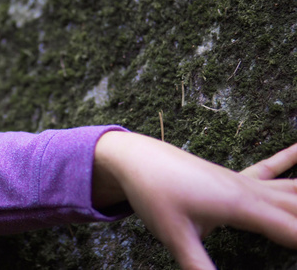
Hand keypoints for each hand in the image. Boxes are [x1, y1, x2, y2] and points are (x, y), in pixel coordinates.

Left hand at [92, 131, 296, 269]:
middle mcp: (252, 190)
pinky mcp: (235, 177)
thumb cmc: (155, 194)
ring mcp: (245, 181)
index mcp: (243, 206)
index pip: (296, 233)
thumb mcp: (176, 237)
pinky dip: (293, 158)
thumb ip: (200, 268)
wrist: (137, 158)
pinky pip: (273, 167)